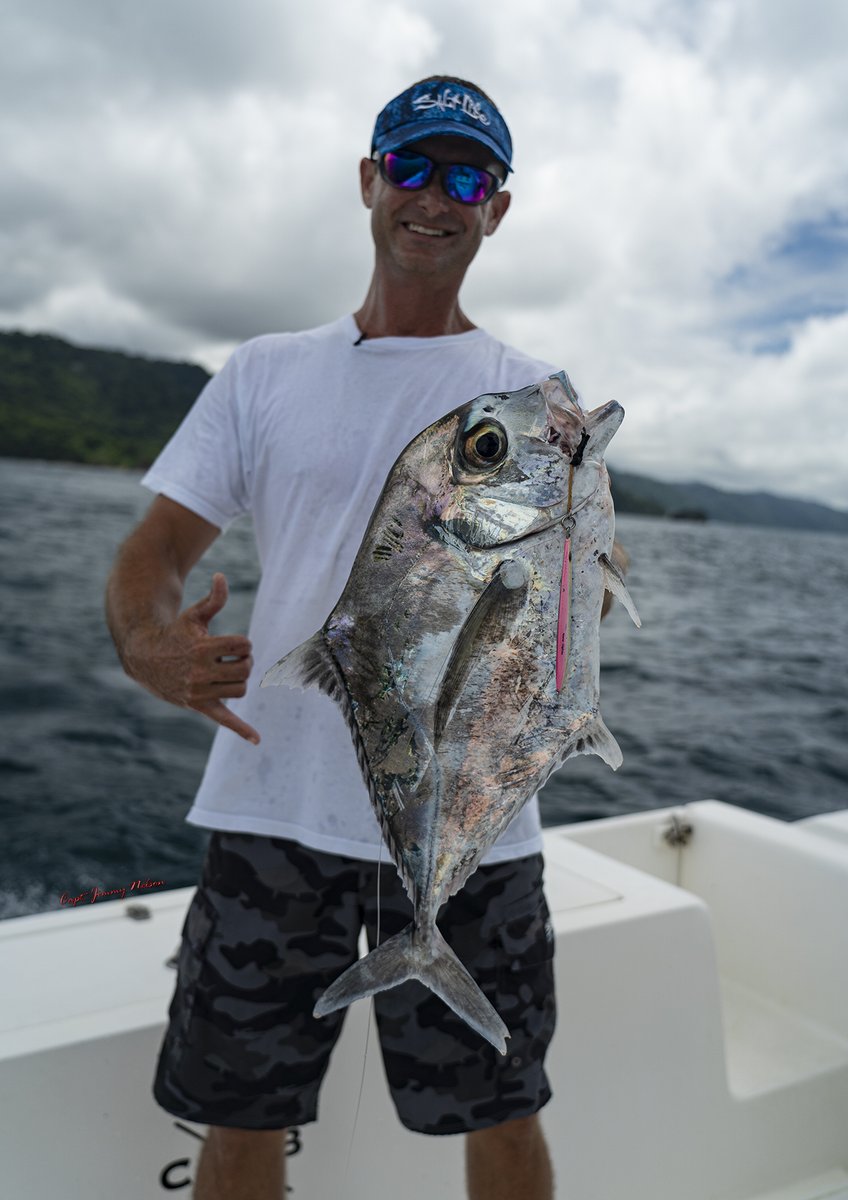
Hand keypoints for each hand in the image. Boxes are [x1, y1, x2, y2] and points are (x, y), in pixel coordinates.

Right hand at [125, 572, 259, 744]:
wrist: (147, 657)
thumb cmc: (176, 633)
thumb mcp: (194, 616)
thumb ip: (213, 599)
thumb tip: (222, 577)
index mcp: (202, 650)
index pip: (243, 646)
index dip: (243, 643)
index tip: (233, 643)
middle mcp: (200, 673)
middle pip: (245, 669)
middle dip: (245, 661)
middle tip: (233, 658)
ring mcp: (199, 692)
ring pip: (239, 690)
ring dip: (239, 680)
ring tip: (226, 672)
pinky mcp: (199, 705)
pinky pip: (224, 720)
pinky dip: (241, 730)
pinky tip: (257, 740)